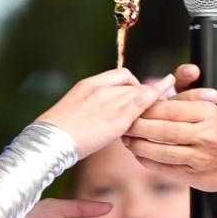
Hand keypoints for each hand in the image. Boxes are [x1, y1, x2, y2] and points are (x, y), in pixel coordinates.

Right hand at [41, 70, 174, 158]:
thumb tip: (102, 115)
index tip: (137, 94)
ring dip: (150, 100)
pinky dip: (157, 94)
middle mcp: (101, 88)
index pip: (120, 75)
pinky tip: (168, 86)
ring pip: (140, 92)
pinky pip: (142, 101)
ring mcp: (110, 101)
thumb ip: (92, 108)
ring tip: (160, 108)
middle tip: (153, 104)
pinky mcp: (117, 118)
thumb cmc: (56, 134)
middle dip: (144, 93)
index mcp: (88, 84)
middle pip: (133, 84)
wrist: (48, 142)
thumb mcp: (73, 112)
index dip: (132, 84)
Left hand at [122, 97, 216, 197]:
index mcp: (210, 114)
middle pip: (162, 129)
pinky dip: (150, 163)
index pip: (171, 108)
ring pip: (162, 151)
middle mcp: (204, 136)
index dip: (148, 107)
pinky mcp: (196, 177)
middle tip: (122, 123)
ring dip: (139, 146)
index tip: (134, 105)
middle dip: (138, 127)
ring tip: (126, 140)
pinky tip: (140, 156)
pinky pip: (167, 169)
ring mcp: (200, 158)